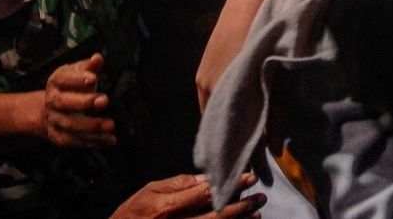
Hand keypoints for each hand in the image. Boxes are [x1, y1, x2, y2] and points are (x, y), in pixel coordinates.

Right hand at [38, 53, 115, 148]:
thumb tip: (98, 58)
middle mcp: (52, 101)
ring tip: (111, 124)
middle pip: (64, 103)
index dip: (78, 79)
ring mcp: (54, 120)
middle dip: (84, 102)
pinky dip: (93, 142)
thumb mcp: (77, 73)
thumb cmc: (70, 87)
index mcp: (56, 82)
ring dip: (92, 126)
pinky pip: (75, 141)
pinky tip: (109, 140)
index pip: (64, 79)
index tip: (93, 79)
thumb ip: (89, 66)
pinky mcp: (59, 137)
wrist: (50, 110)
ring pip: (70, 126)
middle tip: (104, 101)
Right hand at [110, 173, 264, 218]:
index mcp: (167, 208)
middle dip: (242, 207)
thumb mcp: (149, 191)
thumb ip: (177, 184)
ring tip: (257, 213)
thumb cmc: (132, 213)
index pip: (206, 194)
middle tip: (260, 197)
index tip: (249, 177)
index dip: (230, 185)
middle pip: (218, 217)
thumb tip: (204, 178)